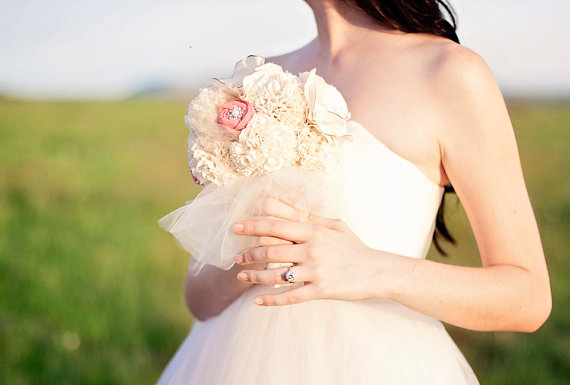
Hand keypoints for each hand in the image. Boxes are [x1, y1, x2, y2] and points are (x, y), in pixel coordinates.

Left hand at [233, 197, 389, 305]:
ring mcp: (315, 271)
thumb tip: (292, 212)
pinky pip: (290, 296)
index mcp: (314, 231)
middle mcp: (312, 249)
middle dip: (249, 253)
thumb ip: (313, 219)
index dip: (253, 225)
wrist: (378, 271)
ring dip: (254, 276)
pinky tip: (257, 301)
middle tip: (236, 258)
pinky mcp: (321, 290)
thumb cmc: (355, 247)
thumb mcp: (336, 226)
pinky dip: (271, 300)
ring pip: (276, 274)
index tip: (236, 227)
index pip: (276, 225)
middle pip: (271, 249)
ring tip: (241, 276)